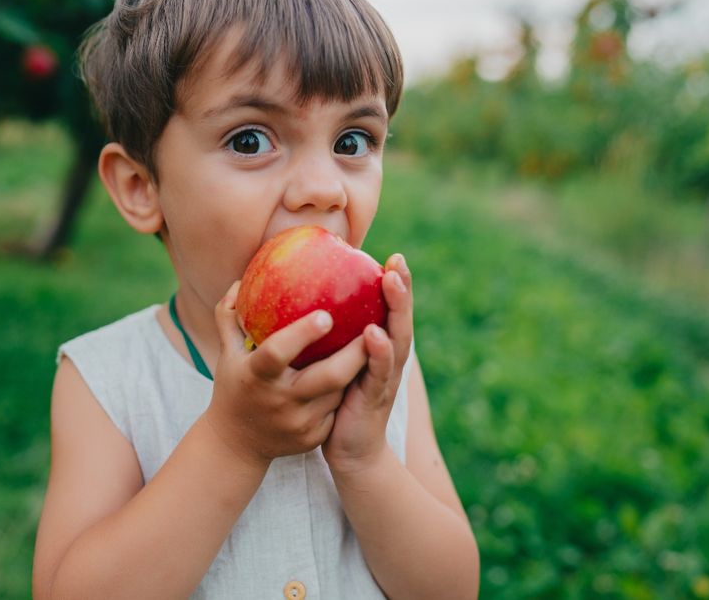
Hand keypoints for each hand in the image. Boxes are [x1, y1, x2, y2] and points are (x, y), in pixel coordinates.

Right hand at [201, 281, 368, 468]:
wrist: (236, 445)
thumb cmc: (234, 387)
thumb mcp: (227, 355)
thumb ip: (229, 317)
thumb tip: (240, 282)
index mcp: (255, 376)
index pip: (277, 352)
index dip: (302, 334)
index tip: (327, 314)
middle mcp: (279, 402)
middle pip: (328, 376)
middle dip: (355, 352)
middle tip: (373, 325)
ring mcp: (299, 423)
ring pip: (340, 391)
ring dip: (355, 368)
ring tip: (373, 342)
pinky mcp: (314, 437)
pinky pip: (338, 407)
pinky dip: (347, 389)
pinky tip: (360, 371)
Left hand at [323, 253, 413, 474]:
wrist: (350, 453)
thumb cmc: (337, 404)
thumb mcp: (337, 365)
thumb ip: (333, 338)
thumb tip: (307, 303)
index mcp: (380, 350)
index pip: (390, 311)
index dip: (395, 285)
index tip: (392, 255)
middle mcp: (389, 360)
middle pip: (400, 319)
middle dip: (401, 289)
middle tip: (397, 261)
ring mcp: (385, 379)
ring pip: (396, 340)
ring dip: (395, 311)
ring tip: (390, 282)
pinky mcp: (375, 399)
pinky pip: (377, 373)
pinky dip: (378, 352)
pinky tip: (373, 334)